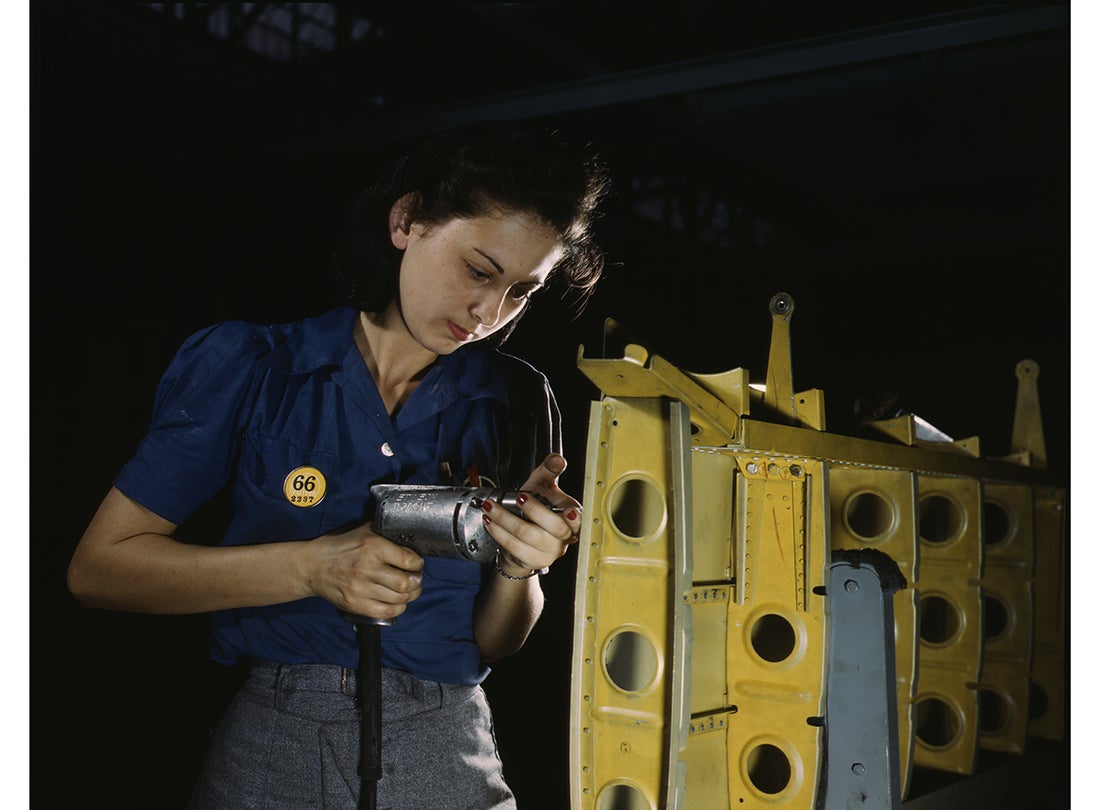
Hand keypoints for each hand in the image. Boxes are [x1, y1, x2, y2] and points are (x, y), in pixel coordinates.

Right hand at [306, 522, 424, 621]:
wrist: (312, 566)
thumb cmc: (339, 547)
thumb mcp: (363, 530)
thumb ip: (386, 530)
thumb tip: (408, 530)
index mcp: (372, 546)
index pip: (408, 560)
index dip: (418, 563)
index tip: (417, 564)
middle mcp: (367, 568)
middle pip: (405, 583)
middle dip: (417, 582)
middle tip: (416, 578)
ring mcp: (360, 589)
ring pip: (399, 599)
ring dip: (410, 595)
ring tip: (409, 589)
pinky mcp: (355, 604)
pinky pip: (386, 612)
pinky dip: (397, 608)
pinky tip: (397, 601)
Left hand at [480, 453, 582, 575]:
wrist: (521, 536)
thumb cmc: (536, 506)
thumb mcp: (542, 484)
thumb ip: (549, 470)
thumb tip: (557, 459)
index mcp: (572, 517)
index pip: (578, 519)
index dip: (575, 518)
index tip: (570, 512)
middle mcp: (565, 537)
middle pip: (553, 527)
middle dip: (534, 509)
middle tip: (519, 496)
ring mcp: (550, 551)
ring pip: (526, 534)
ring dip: (504, 518)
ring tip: (490, 506)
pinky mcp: (534, 561)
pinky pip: (513, 547)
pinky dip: (498, 532)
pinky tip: (491, 521)